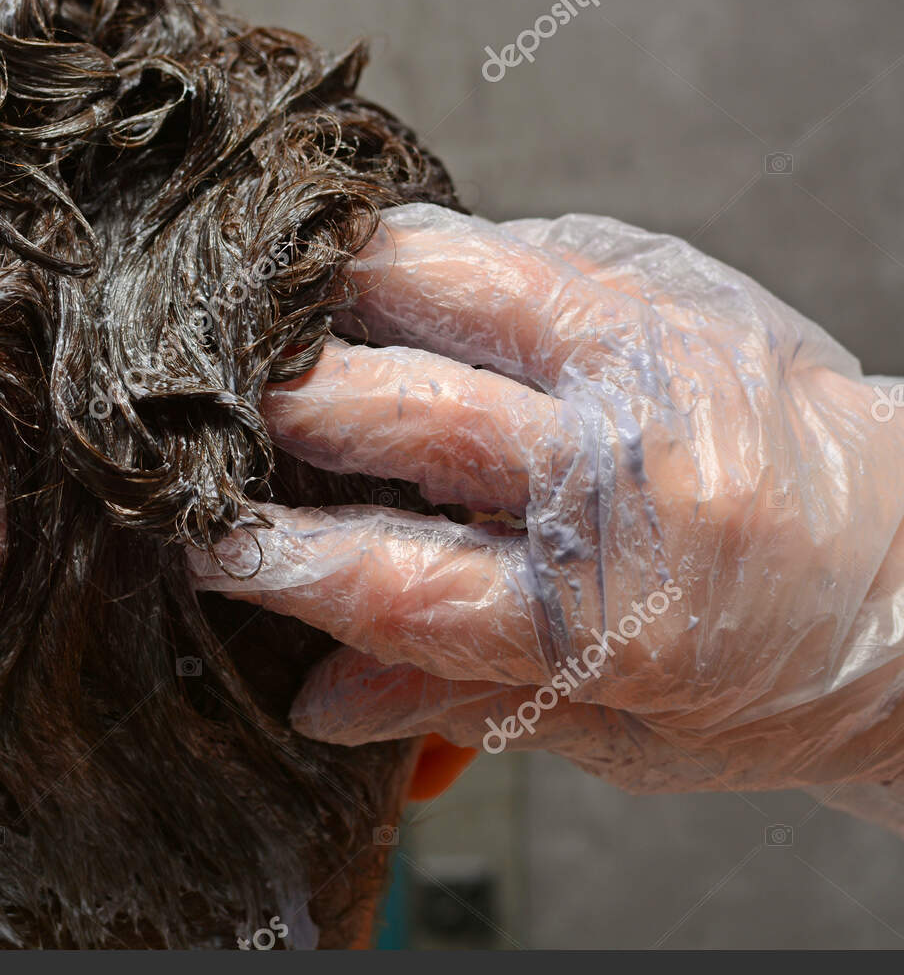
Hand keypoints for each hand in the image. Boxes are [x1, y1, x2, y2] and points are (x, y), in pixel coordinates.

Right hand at [193, 204, 903, 799]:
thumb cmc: (775, 668)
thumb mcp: (623, 734)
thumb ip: (463, 697)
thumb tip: (318, 694)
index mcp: (622, 610)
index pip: (399, 579)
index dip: (277, 559)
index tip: (200, 538)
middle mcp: (637, 462)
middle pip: (409, 410)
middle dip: (282, 407)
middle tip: (207, 410)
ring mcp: (654, 349)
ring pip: (452, 278)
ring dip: (335, 290)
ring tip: (263, 307)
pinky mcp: (666, 280)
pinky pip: (511, 241)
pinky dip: (419, 257)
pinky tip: (365, 275)